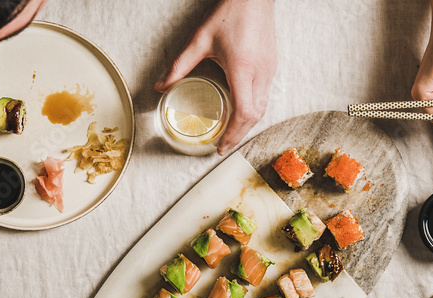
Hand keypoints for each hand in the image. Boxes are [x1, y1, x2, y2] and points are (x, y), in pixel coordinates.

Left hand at [156, 0, 275, 155]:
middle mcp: (260, 73)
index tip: (221, 146)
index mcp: (242, 69)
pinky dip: (254, 110)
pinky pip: (265, 96)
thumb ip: (180, 65)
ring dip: (247, 124)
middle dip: (239, 135)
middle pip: (255, 117)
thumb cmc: (229, 14)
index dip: (233, 134)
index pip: (243, 113)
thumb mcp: (200, 40)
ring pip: (263, 108)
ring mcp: (270, 70)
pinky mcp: (272, 66)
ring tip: (231, 133)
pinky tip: (241, 112)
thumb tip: (160, 86)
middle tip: (224, 145)